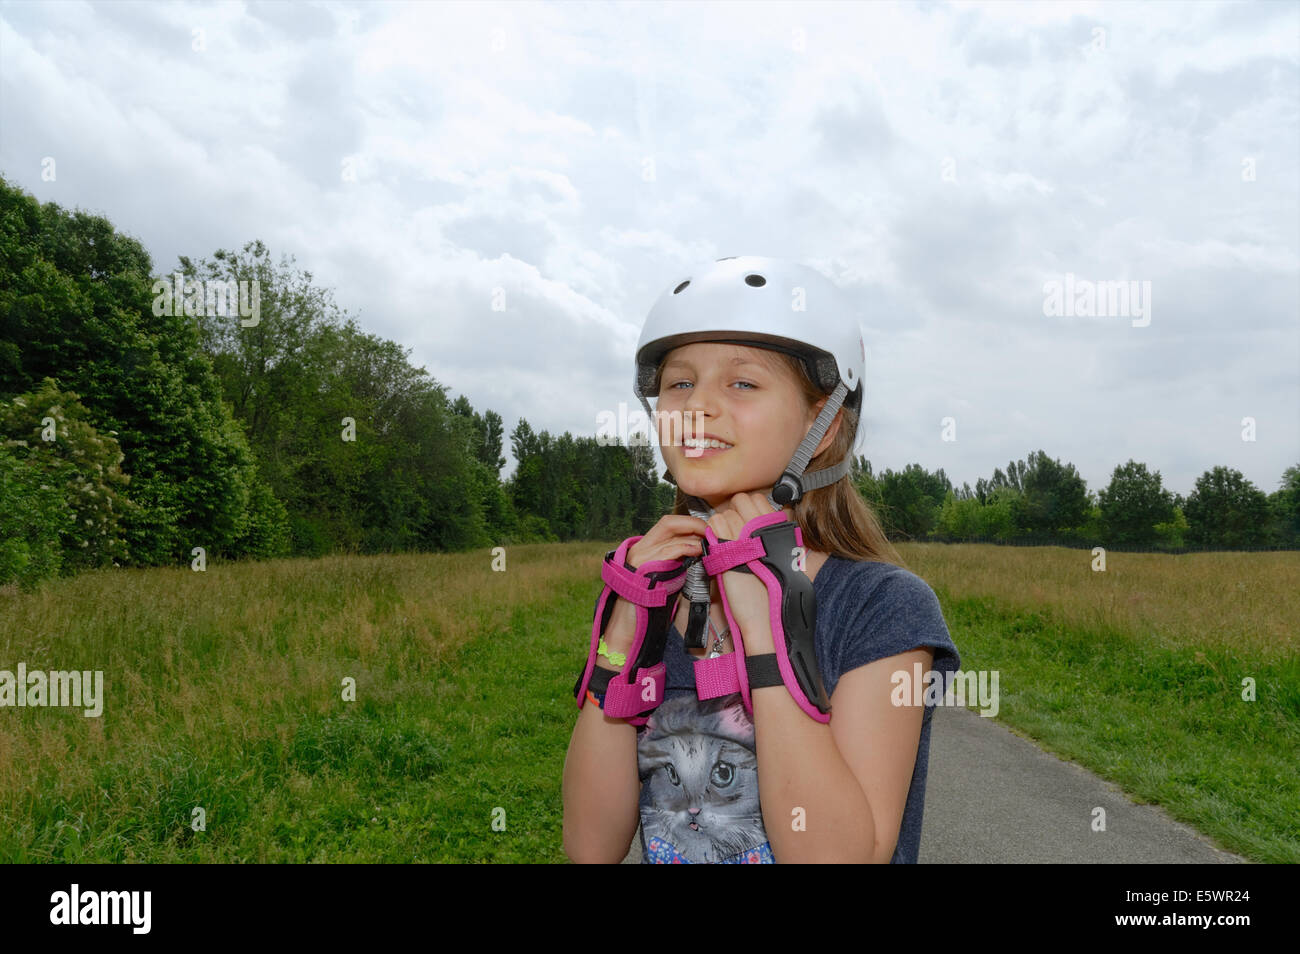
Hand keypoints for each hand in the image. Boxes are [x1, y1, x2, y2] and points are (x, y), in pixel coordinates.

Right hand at [603, 514, 708, 653]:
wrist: (629, 622)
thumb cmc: (649, 602)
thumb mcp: (665, 575)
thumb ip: (677, 560)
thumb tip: (699, 548)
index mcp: (644, 547)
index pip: (668, 524)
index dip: (689, 523)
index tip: (707, 529)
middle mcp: (640, 547)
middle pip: (669, 522)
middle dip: (693, 523)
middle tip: (710, 532)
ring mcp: (640, 555)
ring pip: (669, 533)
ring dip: (693, 536)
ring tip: (707, 543)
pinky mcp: (643, 567)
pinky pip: (667, 551)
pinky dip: (684, 548)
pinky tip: (696, 551)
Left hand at [705, 492, 795, 655]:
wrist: (765, 611)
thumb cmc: (773, 588)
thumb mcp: (781, 556)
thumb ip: (771, 534)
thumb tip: (763, 520)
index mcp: (777, 527)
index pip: (757, 499)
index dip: (748, 508)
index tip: (744, 520)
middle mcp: (760, 526)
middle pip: (740, 500)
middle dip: (734, 511)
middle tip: (732, 530)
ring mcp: (742, 533)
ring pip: (724, 513)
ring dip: (721, 524)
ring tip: (725, 542)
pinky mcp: (725, 545)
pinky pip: (713, 525)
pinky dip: (712, 533)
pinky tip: (718, 547)